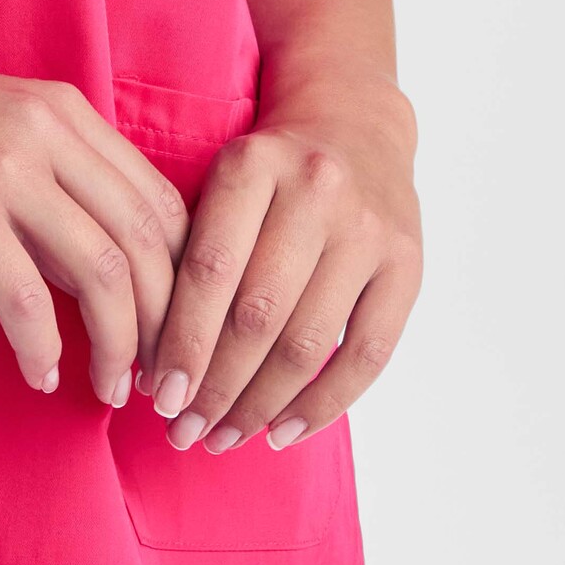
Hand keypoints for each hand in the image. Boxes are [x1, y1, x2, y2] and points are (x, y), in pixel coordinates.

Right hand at [0, 50, 193, 406]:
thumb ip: (55, 188)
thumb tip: (104, 278)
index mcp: (68, 113)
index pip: (163, 205)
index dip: (183, 281)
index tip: (172, 335)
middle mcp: (49, 132)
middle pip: (149, 244)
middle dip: (165, 327)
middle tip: (157, 382)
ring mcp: (3, 166)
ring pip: (103, 272)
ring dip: (118, 346)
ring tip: (110, 389)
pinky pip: (22, 295)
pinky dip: (40, 346)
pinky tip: (40, 374)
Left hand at [143, 87, 420, 452]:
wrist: (354, 125)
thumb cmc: (267, 173)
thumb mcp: (219, 183)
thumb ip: (187, 255)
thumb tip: (157, 370)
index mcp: (252, 164)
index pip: (209, 269)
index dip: (181, 342)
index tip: (158, 396)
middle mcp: (316, 190)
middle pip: (257, 314)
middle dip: (215, 386)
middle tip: (184, 432)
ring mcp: (368, 227)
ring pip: (307, 341)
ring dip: (260, 405)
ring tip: (224, 438)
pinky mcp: (407, 263)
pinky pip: (367, 353)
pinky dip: (323, 403)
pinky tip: (284, 432)